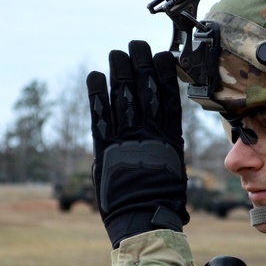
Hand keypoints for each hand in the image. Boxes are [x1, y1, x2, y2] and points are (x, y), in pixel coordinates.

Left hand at [87, 40, 188, 247]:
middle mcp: (149, 135)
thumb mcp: (172, 173)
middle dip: (140, 65)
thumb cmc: (161, 203)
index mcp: (169, 140)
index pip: (168, 99)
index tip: (163, 56)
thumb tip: (160, 135)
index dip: (165, 76)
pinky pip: (100, 116)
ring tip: (117, 53)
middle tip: (136, 45)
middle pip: (145, 92)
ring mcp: (127, 139)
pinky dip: (96, 95)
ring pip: (123, 98)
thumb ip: (164, 150)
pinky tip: (94, 77)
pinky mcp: (105, 149)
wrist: (143, 221)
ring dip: (119, 72)